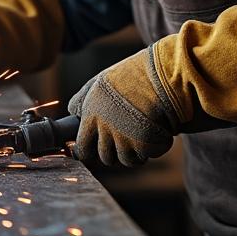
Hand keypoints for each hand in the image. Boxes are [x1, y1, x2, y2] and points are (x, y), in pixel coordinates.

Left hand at [67, 47, 178, 166]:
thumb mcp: (100, 82)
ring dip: (135, 151)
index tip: (95, 151)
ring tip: (143, 131)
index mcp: (91, 115)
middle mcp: (105, 129)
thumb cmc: (132, 76)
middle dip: (115, 152)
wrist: (162, 75)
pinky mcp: (144, 144)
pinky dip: (152, 148)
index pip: (82, 148)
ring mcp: (124, 138)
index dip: (89, 151)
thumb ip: (84, 99)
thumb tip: (73, 112)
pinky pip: (146, 156)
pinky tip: (156, 131)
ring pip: (126, 160)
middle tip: (127, 137)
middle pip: (105, 157)